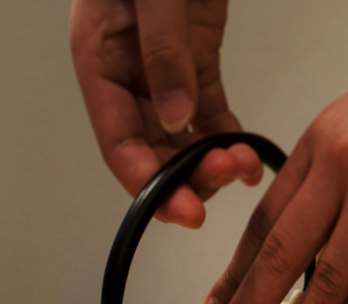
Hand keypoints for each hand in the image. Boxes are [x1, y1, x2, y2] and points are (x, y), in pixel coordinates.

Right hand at [70, 0, 262, 227]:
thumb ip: (164, 52)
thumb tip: (177, 118)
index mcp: (97, 60)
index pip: (116, 140)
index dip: (145, 181)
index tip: (179, 208)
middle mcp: (125, 73)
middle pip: (148, 147)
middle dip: (183, 176)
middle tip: (220, 186)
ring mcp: (160, 68)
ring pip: (180, 135)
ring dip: (209, 159)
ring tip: (242, 165)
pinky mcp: (193, 56)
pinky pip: (207, 108)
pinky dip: (227, 133)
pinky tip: (249, 152)